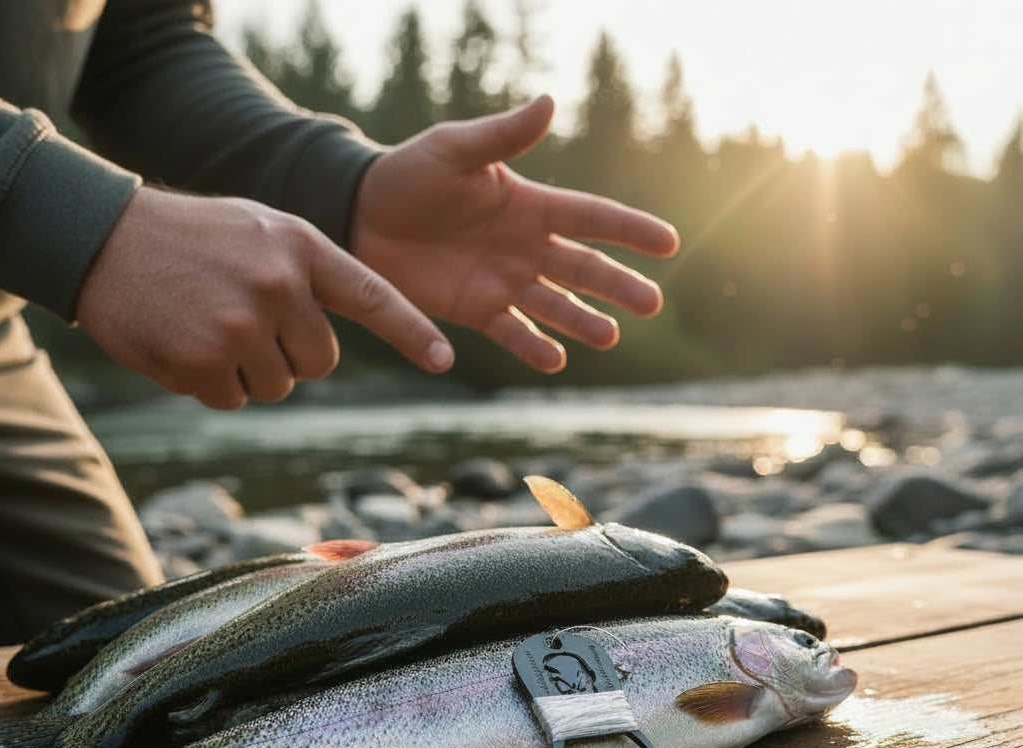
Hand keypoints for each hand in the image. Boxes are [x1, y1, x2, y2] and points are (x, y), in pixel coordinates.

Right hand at [76, 187, 453, 408]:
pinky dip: (210, 383)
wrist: (102, 236)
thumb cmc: (192, 238)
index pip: (371, 295)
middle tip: (247, 322)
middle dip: (290, 356)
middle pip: (319, 363)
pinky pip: (231, 400)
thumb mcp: (260, 231)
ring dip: (247, 370)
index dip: (411, 331)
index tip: (443, 361)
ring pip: (276, 387)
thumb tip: (334, 341)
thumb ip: (306, 273)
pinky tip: (184, 341)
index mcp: (299, 247)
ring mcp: (239, 323)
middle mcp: (278, 284)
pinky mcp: (201, 360)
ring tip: (208, 323)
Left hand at [350, 94, 679, 372]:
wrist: (362, 217)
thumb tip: (551, 102)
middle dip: (618, 285)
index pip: (591, 218)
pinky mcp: (478, 311)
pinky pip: (513, 333)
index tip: (669, 244)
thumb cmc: (409, 175)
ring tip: (609, 336)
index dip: (630, 230)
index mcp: (529, 205)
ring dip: (583, 321)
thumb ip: (503, 135)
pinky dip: (533, 348)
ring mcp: (505, 282)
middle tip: (651, 304)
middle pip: (584, 269)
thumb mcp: (454, 149)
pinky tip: (556, 361)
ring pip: (556, 306)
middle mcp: (526, 247)